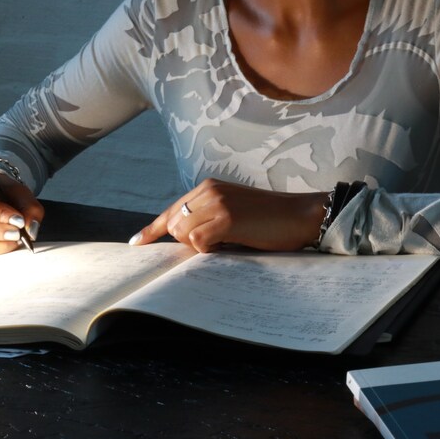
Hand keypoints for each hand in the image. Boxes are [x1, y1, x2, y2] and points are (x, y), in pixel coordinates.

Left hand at [129, 178, 326, 252]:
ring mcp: (217, 203)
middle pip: (174, 225)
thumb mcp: (233, 212)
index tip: (137, 243)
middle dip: (186, 243)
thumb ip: (208, 219)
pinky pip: (199, 242)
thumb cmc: (270, 220)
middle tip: (216, 246)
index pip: (172, 210)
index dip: (153, 228)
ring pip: (183, 234)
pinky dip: (209, 251)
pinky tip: (231, 245)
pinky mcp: (226, 218)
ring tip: (227, 243)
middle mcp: (209, 191)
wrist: (301, 216)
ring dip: (200, 247)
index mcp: (208, 187)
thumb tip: (183, 241)